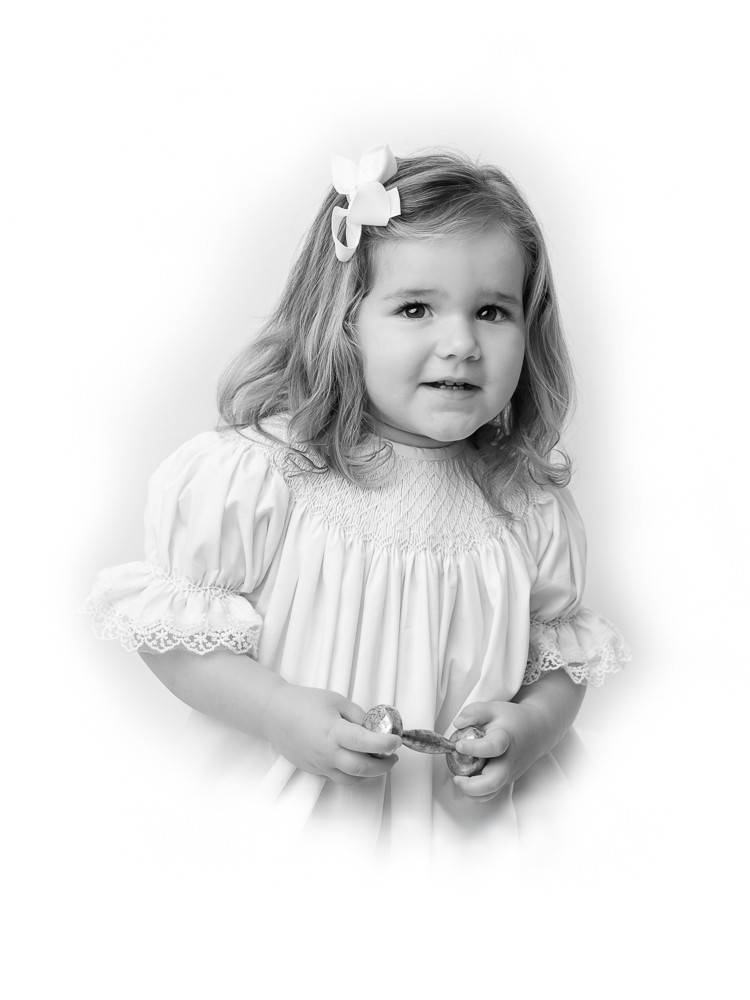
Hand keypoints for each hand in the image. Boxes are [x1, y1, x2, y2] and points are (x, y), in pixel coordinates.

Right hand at [261, 683, 400, 784]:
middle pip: (362, 769)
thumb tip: (375, 728)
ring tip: (380, 761)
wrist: (274, 715)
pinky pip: (339, 778)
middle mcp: (328, 753)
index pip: (365, 743)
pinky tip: (359, 761)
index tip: (397, 740)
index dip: (386, 743)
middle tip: (393, 755)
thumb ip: (358, 716)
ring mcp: (320, 765)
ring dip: (371, 773)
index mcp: (334, 732)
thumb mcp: (336, 700)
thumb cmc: (304, 703)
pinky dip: (354, 774)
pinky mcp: (315, 771)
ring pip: (352, 779)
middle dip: (384, 765)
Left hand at [450, 700, 550, 801]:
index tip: (458, 745)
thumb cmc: (511, 719)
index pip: (493, 747)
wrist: (536, 731)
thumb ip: (473, 712)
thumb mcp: (492, 708)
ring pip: (491, 793)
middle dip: (471, 786)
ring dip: (471, 792)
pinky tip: (467, 779)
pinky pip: (490, 792)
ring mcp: (509, 773)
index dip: (474, 748)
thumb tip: (457, 723)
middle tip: (456, 777)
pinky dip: (476, 792)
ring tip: (459, 778)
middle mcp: (509, 760)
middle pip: (494, 781)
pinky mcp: (506, 780)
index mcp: (506, 738)